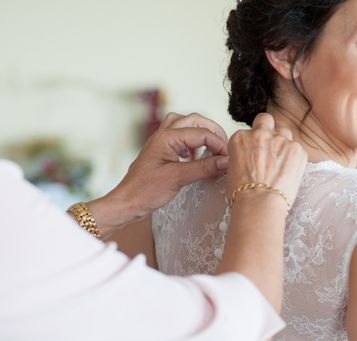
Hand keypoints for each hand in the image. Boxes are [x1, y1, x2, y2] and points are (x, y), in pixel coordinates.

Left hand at [88, 112, 229, 235]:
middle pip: (194, 120)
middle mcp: (163, 134)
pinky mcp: (161, 150)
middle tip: (225, 148)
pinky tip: (196, 155)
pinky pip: (179, 136)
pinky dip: (192, 141)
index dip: (219, 144)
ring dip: (201, 131)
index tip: (230, 159)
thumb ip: (204, 168)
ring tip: (213, 147)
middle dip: (213, 131)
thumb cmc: (145, 191)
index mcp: (167, 137)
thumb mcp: (178, 179)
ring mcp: (161, 141)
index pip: (202, 133)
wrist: (126, 202)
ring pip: (186, 124)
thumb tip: (226, 162)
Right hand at [226, 113, 306, 209]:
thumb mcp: (232, 170)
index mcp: (240, 138)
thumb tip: (250, 158)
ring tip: (280, 163)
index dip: (251, 144)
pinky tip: (289, 173)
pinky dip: (294, 158)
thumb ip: (242, 155)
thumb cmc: (243, 194)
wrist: (260, 204)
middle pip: (265, 120)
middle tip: (268, 148)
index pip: (247, 133)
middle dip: (267, 130)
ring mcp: (281, 140)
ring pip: (284, 132)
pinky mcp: (297, 150)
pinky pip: (297, 149)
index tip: (254, 155)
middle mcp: (260, 134)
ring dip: (282, 143)